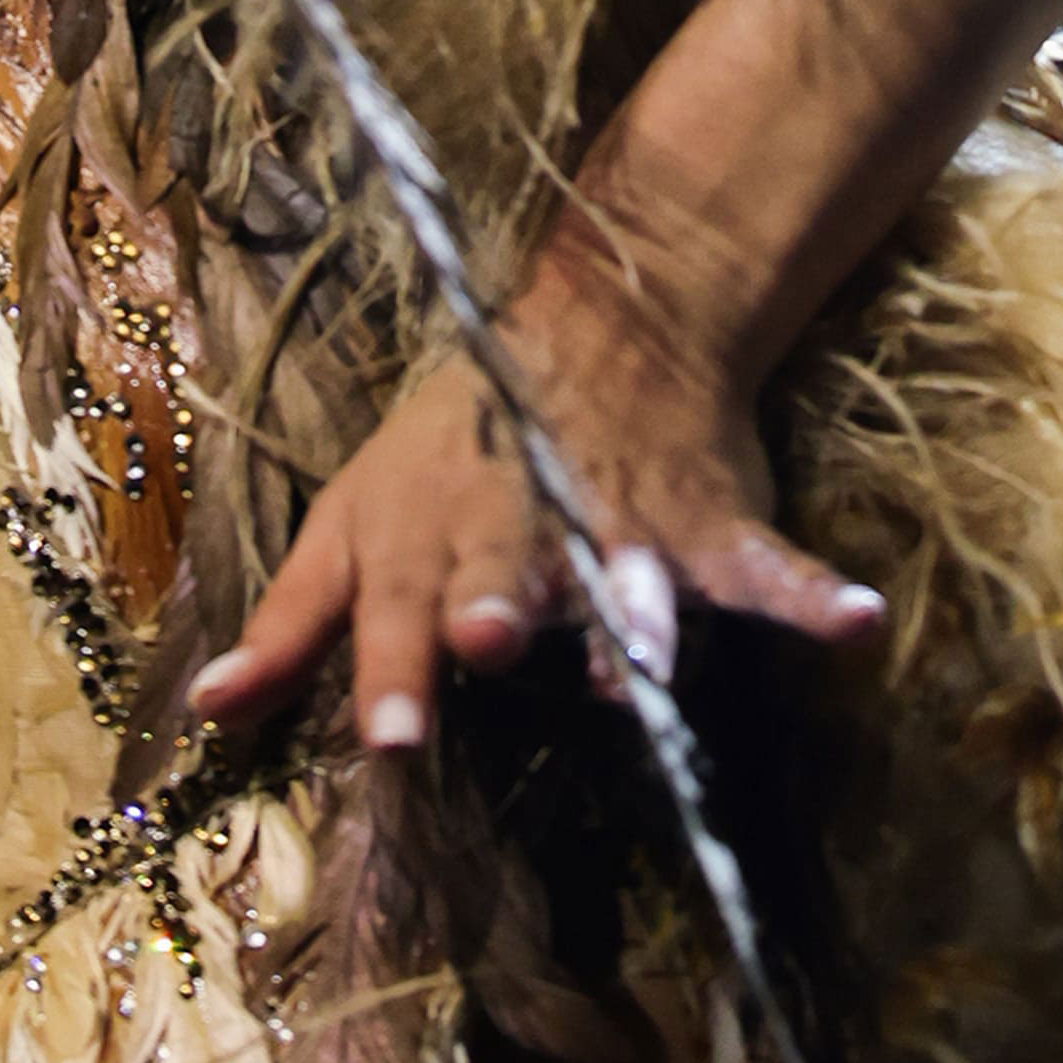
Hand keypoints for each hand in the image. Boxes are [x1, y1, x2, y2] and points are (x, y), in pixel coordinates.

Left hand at [190, 253, 883, 756]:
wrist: (604, 326)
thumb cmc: (454, 447)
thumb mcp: (351, 523)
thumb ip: (290, 626)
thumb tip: (204, 714)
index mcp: (422, 539)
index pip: (393, 610)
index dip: (389, 670)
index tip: (389, 736)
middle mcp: (516, 532)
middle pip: (501, 575)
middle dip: (496, 607)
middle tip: (488, 642)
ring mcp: (616, 526)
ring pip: (624, 576)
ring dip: (636, 614)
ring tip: (654, 661)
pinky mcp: (703, 521)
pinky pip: (762, 565)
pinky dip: (811, 592)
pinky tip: (858, 620)